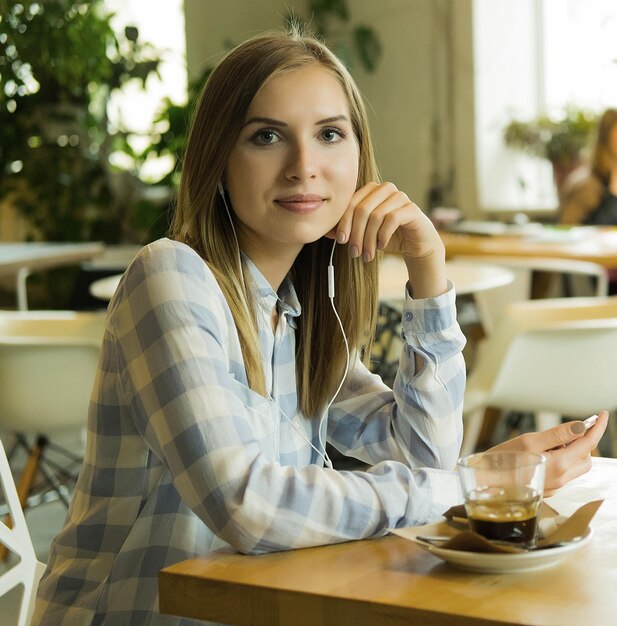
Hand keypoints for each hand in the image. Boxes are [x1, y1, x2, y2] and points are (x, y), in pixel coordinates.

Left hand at [329, 181, 447, 297]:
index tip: (341, 241)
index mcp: (370, 190)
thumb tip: (324, 230)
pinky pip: (392, 219)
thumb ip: (345, 230)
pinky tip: (381, 246)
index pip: (351, 203)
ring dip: (368, 239)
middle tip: (354, 253)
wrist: (415, 244)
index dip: (343, 222)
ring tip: (367, 255)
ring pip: (376, 216)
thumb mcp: (363, 234)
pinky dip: (383, 236)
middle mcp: (385, 189)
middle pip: (362, 209)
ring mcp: (400, 196)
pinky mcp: (411, 208)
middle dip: (356, 234)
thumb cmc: (386, 236)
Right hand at [489, 411, 608, 495]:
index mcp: (558, 466)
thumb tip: (581, 426)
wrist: (484, 483)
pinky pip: (563, 473)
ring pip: (576, 467)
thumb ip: (557, 434)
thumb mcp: (528, 441)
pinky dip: (561, 460)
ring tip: (548, 444)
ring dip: (571, 452)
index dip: (597, 428)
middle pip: (586, 458)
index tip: (602, 415)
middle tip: (566, 430)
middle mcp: (560, 480)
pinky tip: (542, 455)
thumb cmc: (501, 461)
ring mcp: (554, 487)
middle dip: (583, 442)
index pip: (587, 444)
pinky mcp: (547, 489)